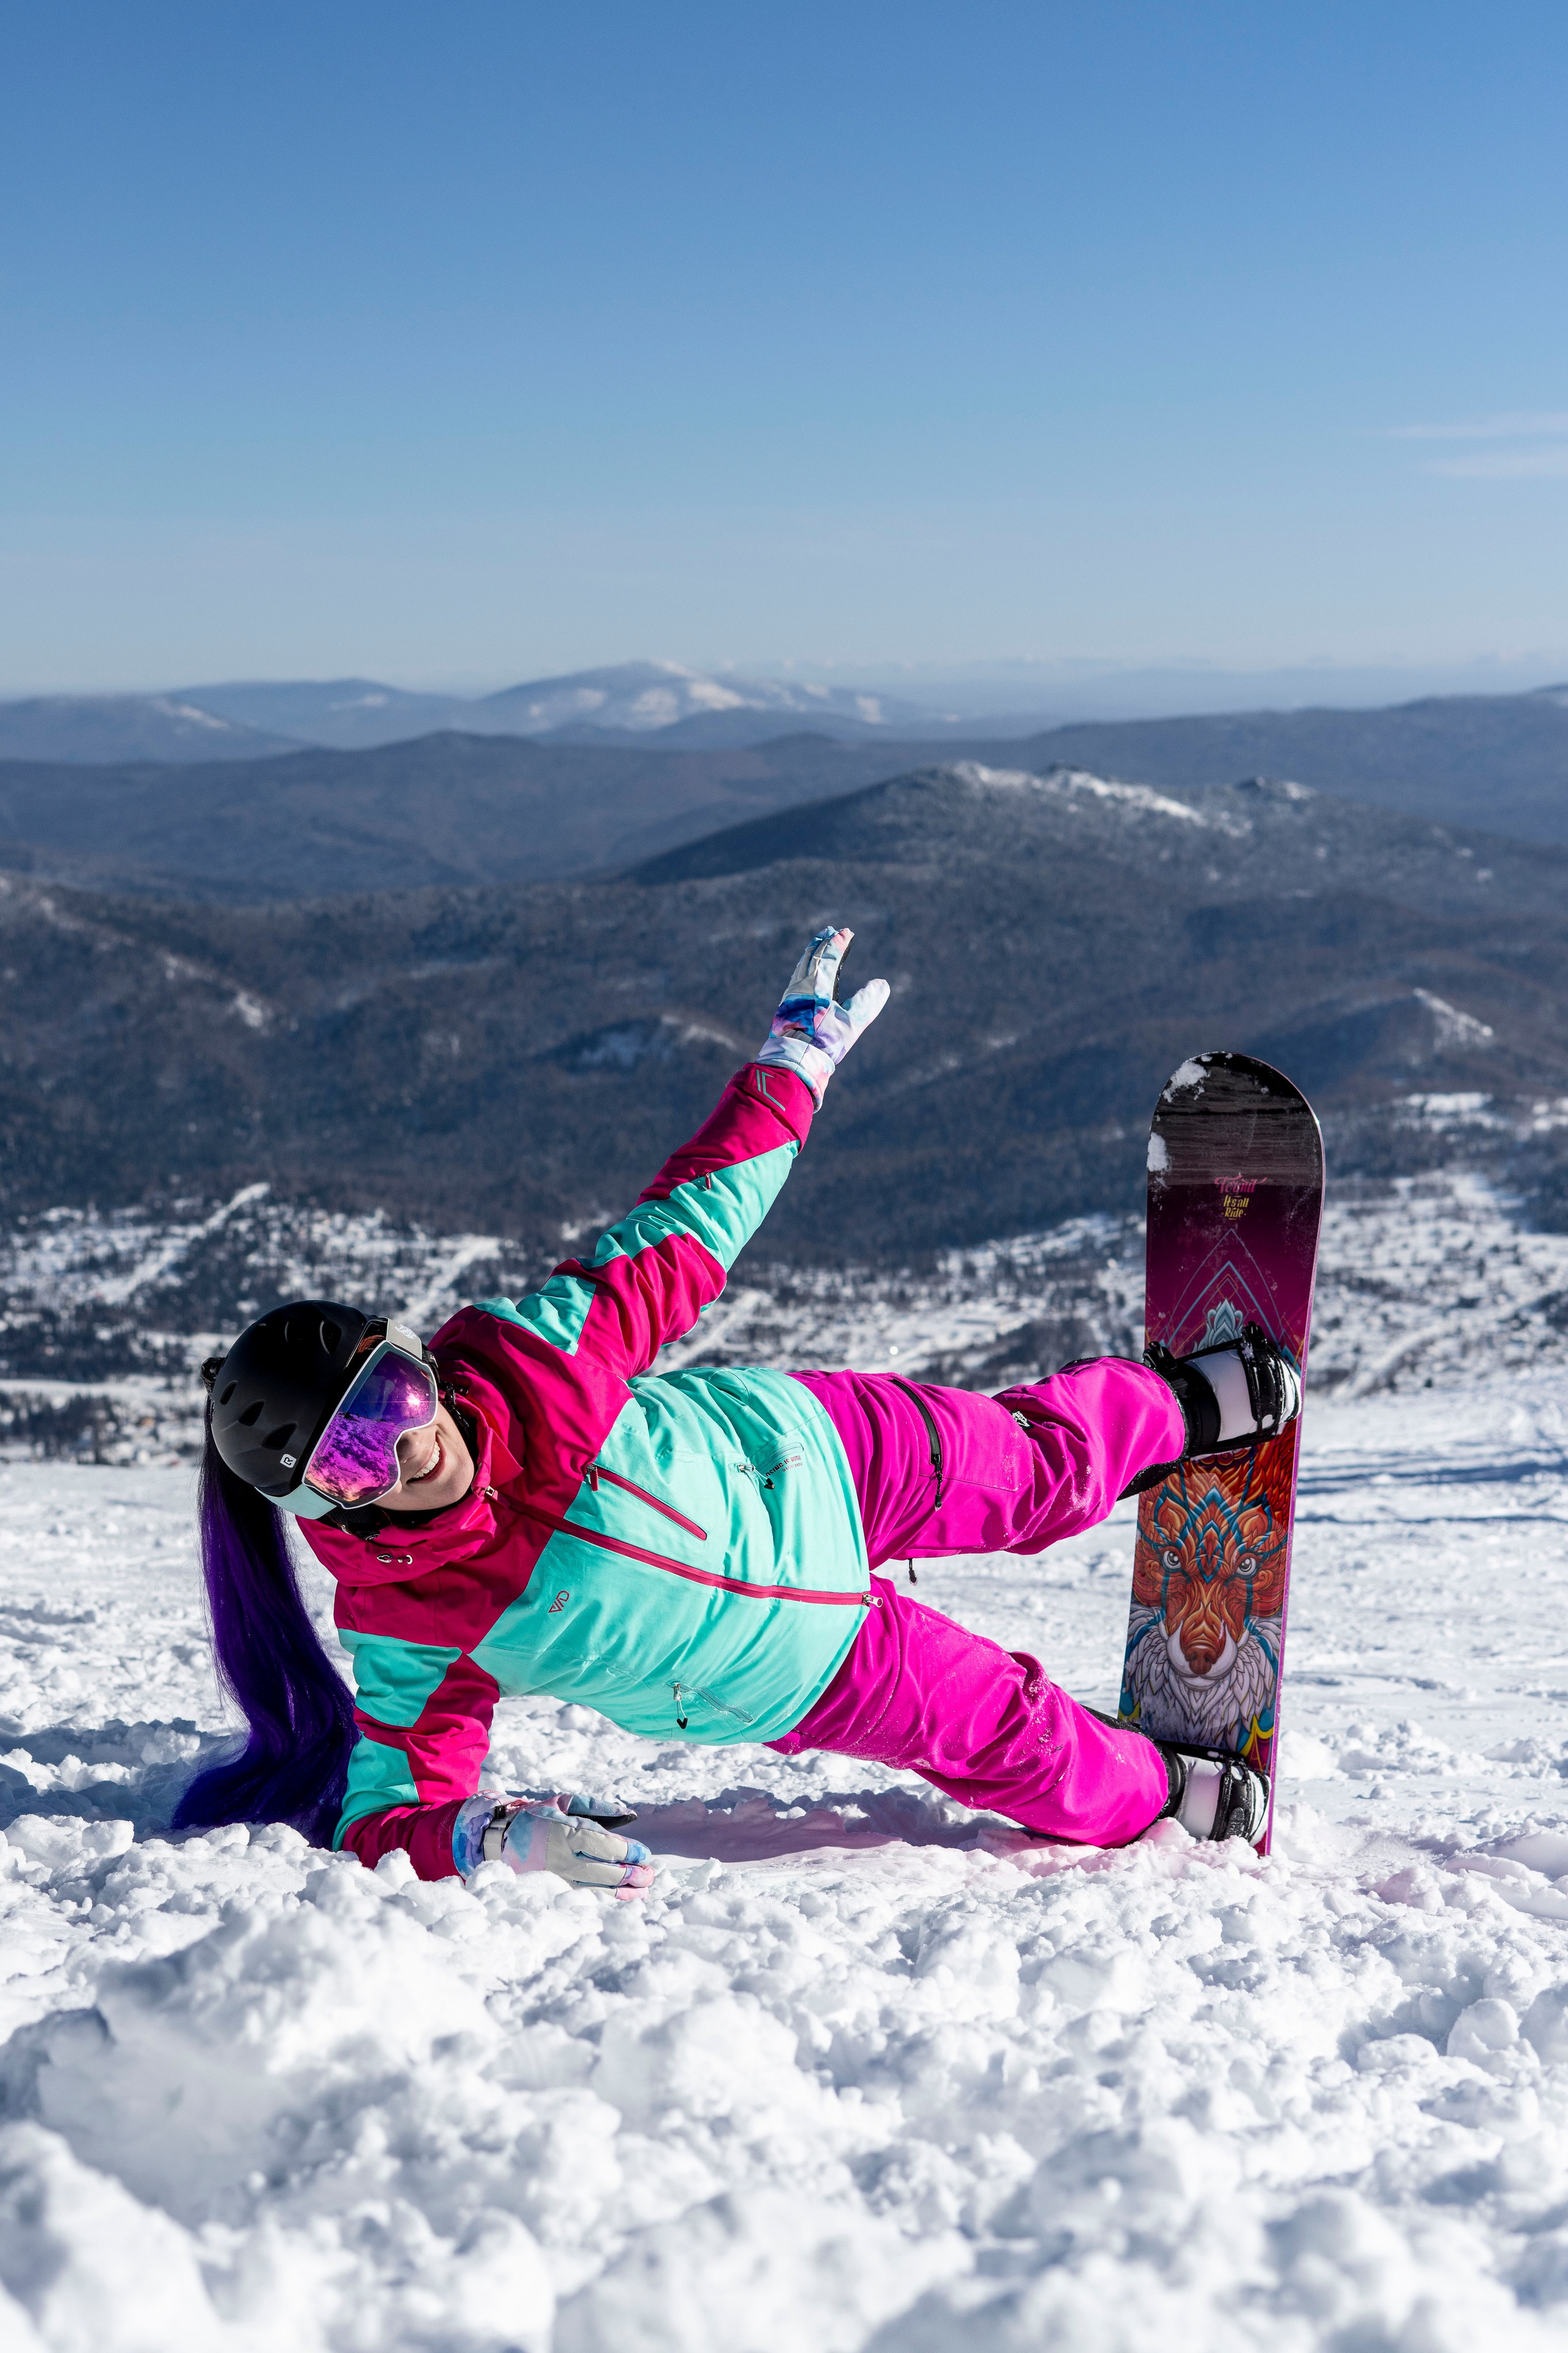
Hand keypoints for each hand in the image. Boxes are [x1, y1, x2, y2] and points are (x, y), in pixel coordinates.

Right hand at [454, 1791, 653, 1898]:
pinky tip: (625, 1900)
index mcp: (567, 1834)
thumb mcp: (564, 1803)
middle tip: (650, 1874)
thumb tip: (629, 1814)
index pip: (608, 1847)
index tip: (645, 1854)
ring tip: (644, 1890)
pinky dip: (609, 1902)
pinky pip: (588, 1900)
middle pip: (608, 1873)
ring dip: (626, 1892)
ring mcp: (560, 1881)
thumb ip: (596, 1807)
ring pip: (601, 1891)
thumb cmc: (538, 1818)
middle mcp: (565, 1860)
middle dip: (634, 1875)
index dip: (631, 1852)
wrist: (501, 1841)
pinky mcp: (556, 1893)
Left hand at [754, 926, 889, 1106]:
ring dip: (811, 955)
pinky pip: (796, 979)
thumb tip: (882, 984)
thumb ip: (867, 1002)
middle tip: (829, 931)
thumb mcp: (852, 1023)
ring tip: (817, 947)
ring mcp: (791, 996)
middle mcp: (801, 986)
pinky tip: (804, 975)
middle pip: (811, 958)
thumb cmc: (824, 1042)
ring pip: (801, 968)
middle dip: (821, 944)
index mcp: (817, 986)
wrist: (793, 1061)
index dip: (838, 943)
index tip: (847, 932)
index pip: (828, 957)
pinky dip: (803, 969)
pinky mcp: (786, 1008)